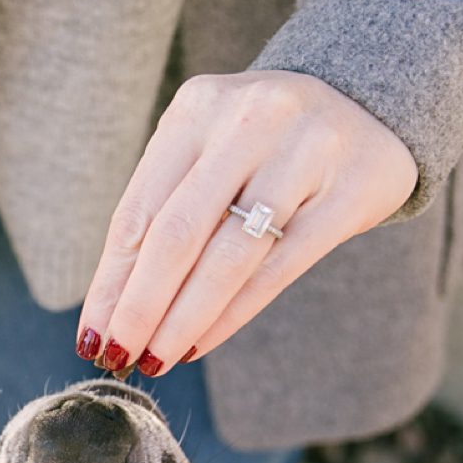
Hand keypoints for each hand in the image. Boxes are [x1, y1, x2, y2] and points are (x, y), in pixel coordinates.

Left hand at [76, 71, 417, 375]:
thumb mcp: (210, 149)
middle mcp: (249, 119)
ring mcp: (304, 151)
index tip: (91, 333)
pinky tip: (202, 341)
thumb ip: (165, 210)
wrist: (371, 103)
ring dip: (183, 319)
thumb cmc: (265, 143)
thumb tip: (110, 307)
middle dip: (141, 306)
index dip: (112, 279)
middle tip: (118, 355)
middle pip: (178, 233)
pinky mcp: (350, 190)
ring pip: (228, 256)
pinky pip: (278, 267)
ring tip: (157, 359)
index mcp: (199, 105)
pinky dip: (232, 313)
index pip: (140, 209)